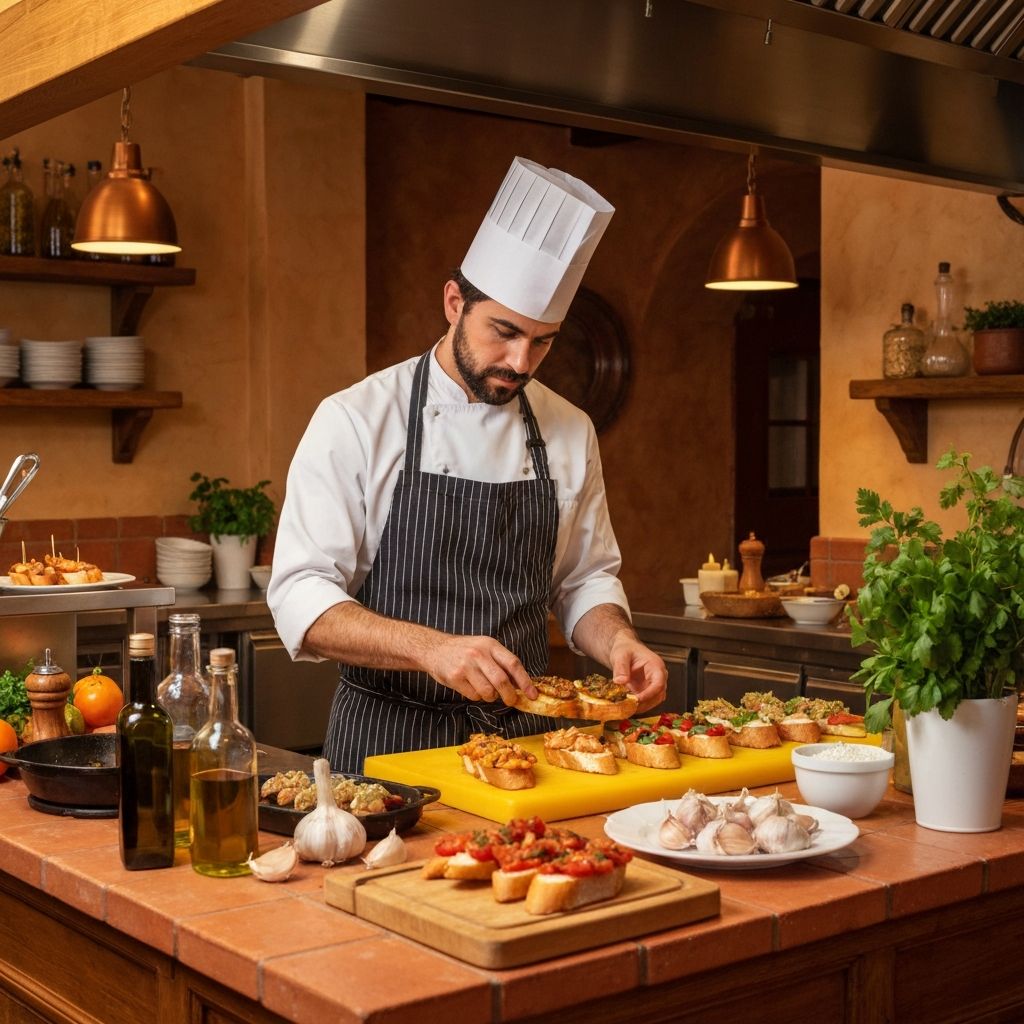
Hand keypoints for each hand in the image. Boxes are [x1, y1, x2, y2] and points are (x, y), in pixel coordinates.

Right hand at [424, 635, 538, 705]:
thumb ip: (501, 663)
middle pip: (502, 680)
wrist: (435, 648)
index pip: (513, 664)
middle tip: (511, 701)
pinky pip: (473, 696)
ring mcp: (466, 666)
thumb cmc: (464, 650)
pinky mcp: (455, 677)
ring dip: (491, 697)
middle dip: (510, 695)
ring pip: (488, 691)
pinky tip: (471, 687)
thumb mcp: (484, 648)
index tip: (533, 694)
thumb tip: (521, 684)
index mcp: (490, 645)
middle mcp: (479, 654)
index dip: (525, 681)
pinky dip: (476, 697)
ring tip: (486, 690)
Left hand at [608, 638, 667, 713]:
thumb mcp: (621, 655)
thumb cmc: (626, 649)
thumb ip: (621, 667)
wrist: (625, 650)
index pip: (658, 683)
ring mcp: (654, 684)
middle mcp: (658, 676)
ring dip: (642, 706)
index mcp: (655, 666)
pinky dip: (638, 705)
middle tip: (629, 706)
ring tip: (627, 707)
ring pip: (654, 701)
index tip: (637, 699)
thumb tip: (620, 681)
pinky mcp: (648, 690)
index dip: (650, 693)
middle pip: (658, 695)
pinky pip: (647, 701)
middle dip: (645, 703)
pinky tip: (627, 706)